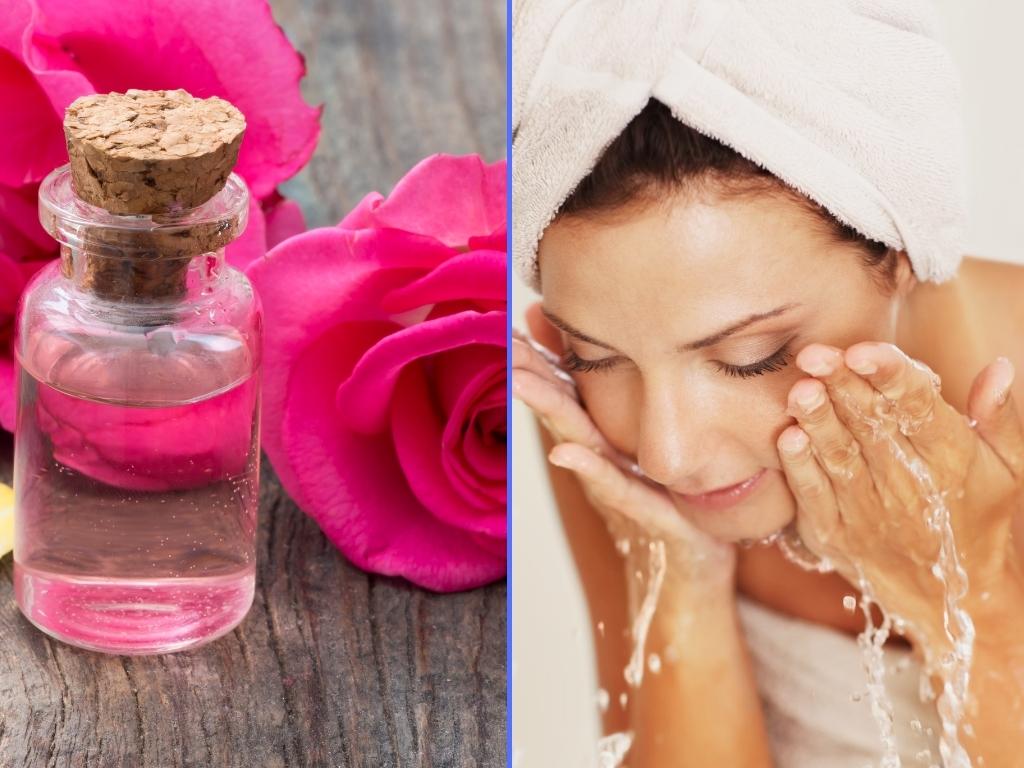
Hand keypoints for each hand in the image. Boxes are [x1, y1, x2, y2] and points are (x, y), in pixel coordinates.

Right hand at [512, 304, 733, 589]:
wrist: (695, 567)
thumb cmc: (669, 501)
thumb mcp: (643, 448)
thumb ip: (618, 408)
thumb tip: (604, 366)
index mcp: (605, 439)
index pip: (567, 390)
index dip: (538, 359)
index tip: (508, 322)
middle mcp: (604, 460)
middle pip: (563, 409)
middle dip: (530, 375)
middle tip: (501, 340)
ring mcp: (620, 486)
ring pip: (578, 441)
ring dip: (548, 410)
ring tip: (520, 380)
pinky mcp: (649, 514)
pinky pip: (616, 489)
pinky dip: (587, 469)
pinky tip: (563, 451)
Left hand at [776, 341, 1023, 652]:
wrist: (955, 604)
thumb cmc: (981, 522)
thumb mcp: (1011, 470)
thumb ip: (1000, 418)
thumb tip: (998, 366)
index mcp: (952, 462)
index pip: (918, 409)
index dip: (890, 377)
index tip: (863, 350)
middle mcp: (908, 487)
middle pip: (870, 426)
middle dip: (841, 386)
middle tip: (814, 354)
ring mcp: (868, 513)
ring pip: (838, 458)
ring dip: (817, 422)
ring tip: (799, 388)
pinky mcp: (835, 535)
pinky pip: (814, 497)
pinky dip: (800, 468)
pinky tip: (788, 438)